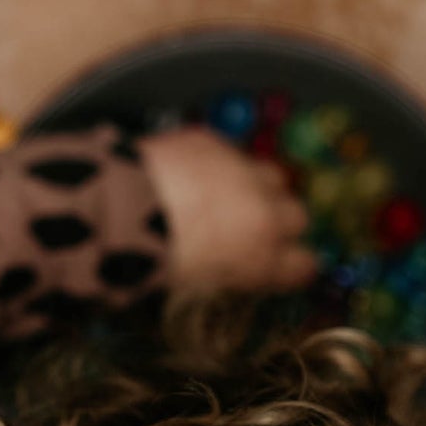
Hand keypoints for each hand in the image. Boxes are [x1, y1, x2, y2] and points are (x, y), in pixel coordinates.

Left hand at [137, 126, 317, 294]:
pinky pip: (231, 151)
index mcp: (260, 259)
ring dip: (258, 187)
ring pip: (273, 176)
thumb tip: (222, 268)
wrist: (122, 208)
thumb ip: (223, 272)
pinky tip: (196, 170)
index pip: (303, 265)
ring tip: (230, 194)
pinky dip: (220, 162)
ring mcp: (242, 172)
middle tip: (251, 227)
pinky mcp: (214, 142)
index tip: (282, 265)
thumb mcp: (193, 283)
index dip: (291, 265)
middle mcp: (264, 213)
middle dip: (280, 221)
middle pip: (297, 216)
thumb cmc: (152, 262)